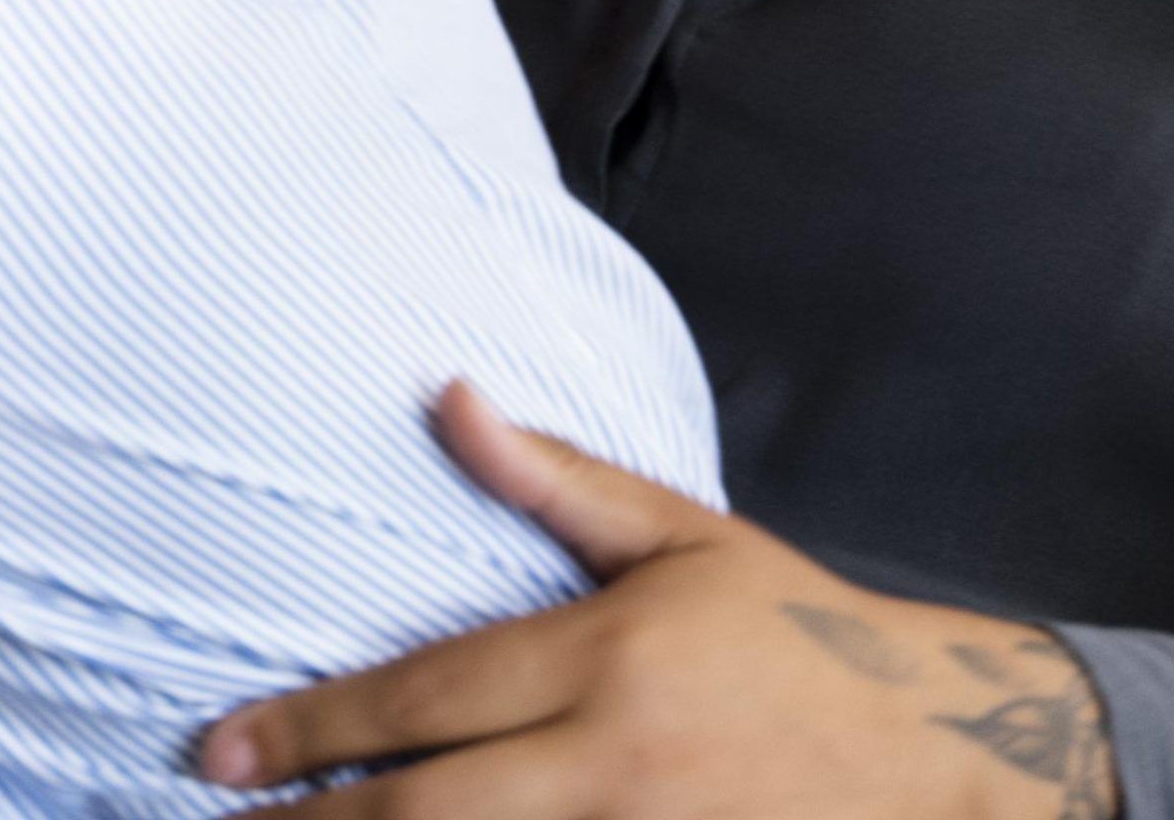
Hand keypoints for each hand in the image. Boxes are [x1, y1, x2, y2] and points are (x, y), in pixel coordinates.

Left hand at [199, 386, 1114, 817]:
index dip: (308, 731)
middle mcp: (614, 769)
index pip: (422, 702)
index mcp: (604, 664)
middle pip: (429, 813)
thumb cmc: (797, 636)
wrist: (955, 752)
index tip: (218, 750)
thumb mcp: (683, 540)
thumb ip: (554, 479)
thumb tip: (446, 395)